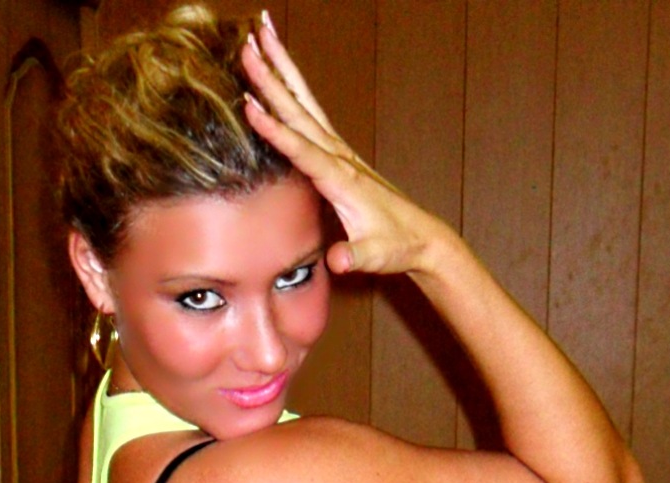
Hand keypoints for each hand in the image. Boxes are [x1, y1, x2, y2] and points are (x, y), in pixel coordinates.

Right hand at [242, 15, 437, 278]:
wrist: (420, 237)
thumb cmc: (396, 247)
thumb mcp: (375, 257)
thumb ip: (355, 256)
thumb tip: (338, 261)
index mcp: (342, 178)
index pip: (302, 149)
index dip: (275, 130)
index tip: (250, 105)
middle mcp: (340, 156)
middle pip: (300, 110)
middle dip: (273, 76)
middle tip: (248, 43)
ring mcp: (340, 151)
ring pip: (304, 102)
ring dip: (281, 68)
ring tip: (261, 35)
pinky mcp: (338, 153)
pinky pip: (310, 113)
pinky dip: (292, 88)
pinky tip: (280, 74)